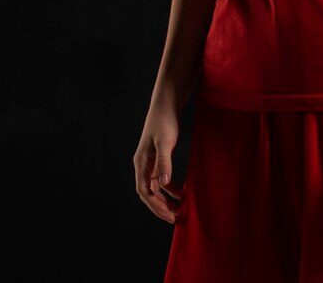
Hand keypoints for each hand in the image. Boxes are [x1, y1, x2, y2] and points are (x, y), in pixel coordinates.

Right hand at [133, 100, 182, 223]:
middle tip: (174, 218)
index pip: (145, 191)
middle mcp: (143, 164)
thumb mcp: (165, 142)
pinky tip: (180, 193)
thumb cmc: (164, 121)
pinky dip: (169, 188)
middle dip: (160, 207)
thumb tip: (163, 183)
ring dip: (164, 200)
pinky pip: (161, 179)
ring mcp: (149, 162)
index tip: (169, 216)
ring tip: (177, 210)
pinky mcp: (158, 158)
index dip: (156, 206)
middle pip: (148, 193)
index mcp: (141, 162)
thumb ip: (164, 162)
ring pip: (155, 187)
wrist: (166, 104)